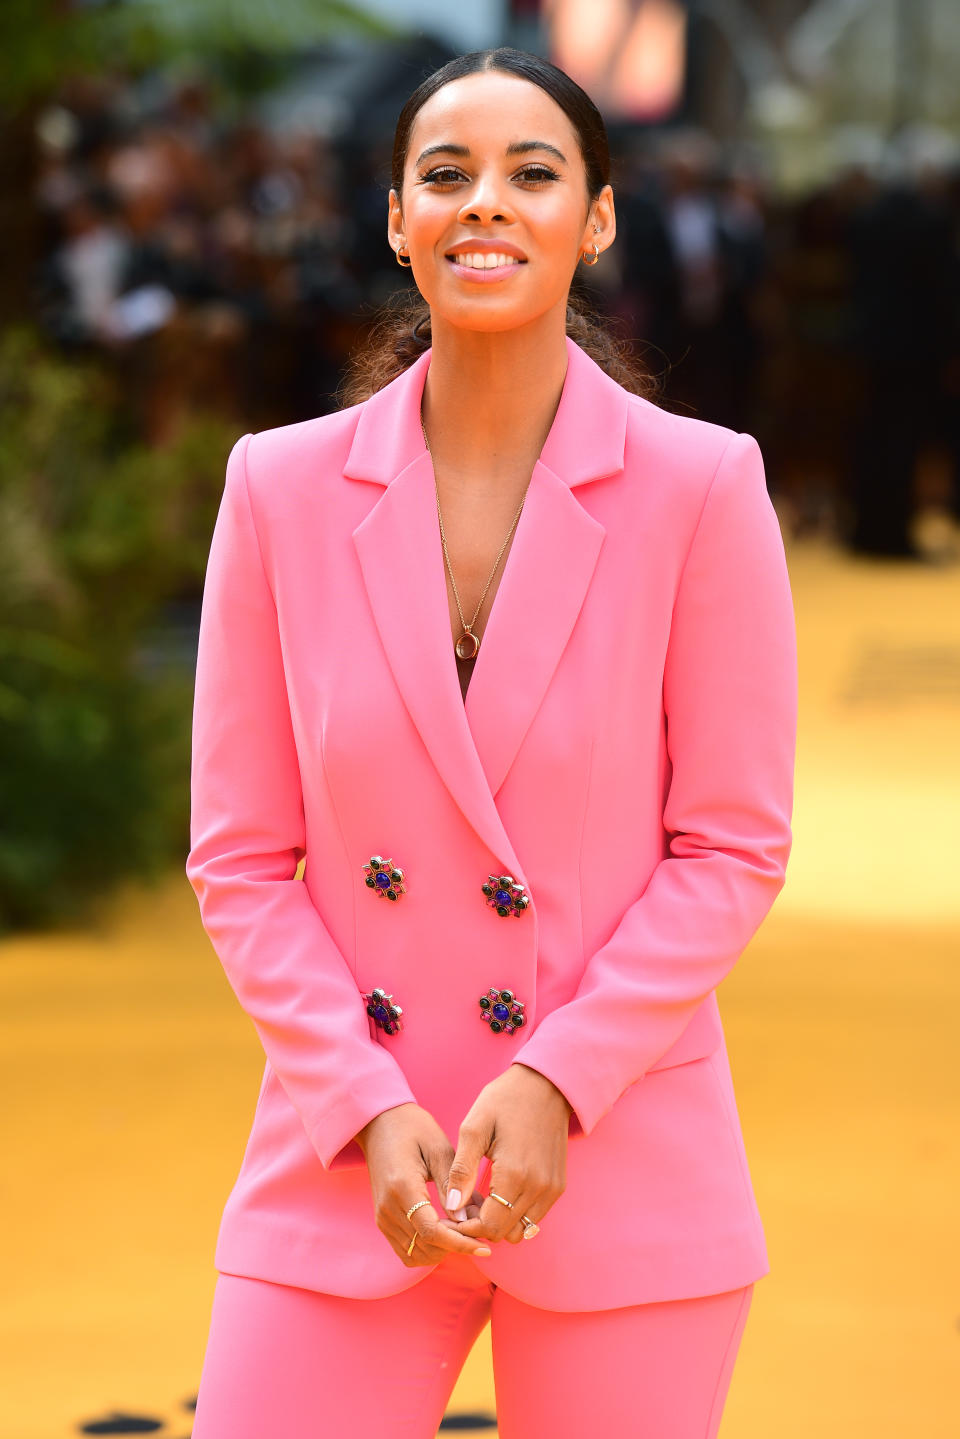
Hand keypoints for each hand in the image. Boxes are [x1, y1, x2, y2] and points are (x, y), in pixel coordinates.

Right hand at [355, 1103, 492, 1266]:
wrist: (380, 1123)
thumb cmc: (413, 1129)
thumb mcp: (439, 1148)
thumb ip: (452, 1185)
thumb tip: (466, 1219)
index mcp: (402, 1187)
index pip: (431, 1231)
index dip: (460, 1244)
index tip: (484, 1248)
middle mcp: (387, 1208)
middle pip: (425, 1246)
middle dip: (456, 1246)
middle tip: (480, 1234)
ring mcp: (382, 1217)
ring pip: (415, 1254)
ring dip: (442, 1250)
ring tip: (464, 1232)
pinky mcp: (382, 1220)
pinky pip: (406, 1250)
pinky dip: (428, 1249)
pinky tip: (446, 1233)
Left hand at [441, 1063, 572, 1245]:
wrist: (545, 1085)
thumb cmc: (504, 1101)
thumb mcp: (474, 1128)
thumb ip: (462, 1170)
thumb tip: (452, 1206)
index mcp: (514, 1175)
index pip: (489, 1227)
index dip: (467, 1227)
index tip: (454, 1213)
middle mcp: (538, 1188)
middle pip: (505, 1233)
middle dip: (482, 1227)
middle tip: (466, 1206)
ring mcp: (551, 1189)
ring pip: (522, 1231)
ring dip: (501, 1223)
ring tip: (484, 1200)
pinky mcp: (558, 1186)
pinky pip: (535, 1218)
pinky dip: (517, 1215)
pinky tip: (502, 1194)